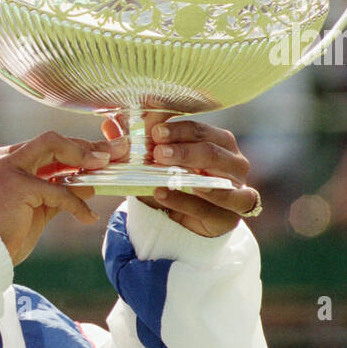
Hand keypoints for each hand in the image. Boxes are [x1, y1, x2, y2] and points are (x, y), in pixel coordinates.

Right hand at [0, 130, 129, 264]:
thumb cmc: (0, 235)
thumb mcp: (34, 210)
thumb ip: (58, 193)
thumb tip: (89, 183)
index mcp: (1, 161)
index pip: (43, 148)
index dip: (74, 150)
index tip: (99, 155)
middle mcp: (1, 157)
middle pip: (50, 140)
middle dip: (84, 146)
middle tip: (111, 154)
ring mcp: (6, 167)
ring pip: (53, 147)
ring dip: (84, 158)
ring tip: (106, 172)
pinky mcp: (16, 185)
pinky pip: (57, 189)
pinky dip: (76, 203)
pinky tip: (87, 217)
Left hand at [107, 111, 258, 237]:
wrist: (181, 223)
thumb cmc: (173, 184)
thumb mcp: (154, 163)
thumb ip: (136, 144)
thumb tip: (109, 124)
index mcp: (219, 142)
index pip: (200, 130)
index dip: (177, 128)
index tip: (152, 130)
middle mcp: (234, 163)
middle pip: (212, 150)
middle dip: (183, 149)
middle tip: (156, 151)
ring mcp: (237, 190)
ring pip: (220, 177)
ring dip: (190, 172)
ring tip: (161, 167)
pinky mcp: (229, 217)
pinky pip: (212, 208)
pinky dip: (187, 201)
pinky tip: (162, 193)